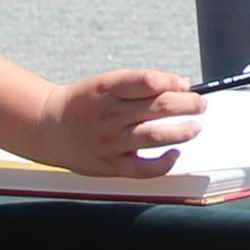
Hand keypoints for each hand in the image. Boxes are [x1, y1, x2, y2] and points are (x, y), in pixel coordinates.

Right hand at [32, 68, 201, 176]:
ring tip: (195, 127)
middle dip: (187, 105)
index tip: (186, 85)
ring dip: (183, 131)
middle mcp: (109, 115)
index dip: (172, 82)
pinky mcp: (111, 165)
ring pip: (156, 136)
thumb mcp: (106, 84)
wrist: (49, 128)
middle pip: (159, 107)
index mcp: (107, 89)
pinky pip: (144, 168)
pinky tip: (175, 153)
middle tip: (201, 105)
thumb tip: (182, 85)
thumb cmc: (85, 103)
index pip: (147, 81)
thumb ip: (141, 84)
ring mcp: (110, 141)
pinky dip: (165, 162)